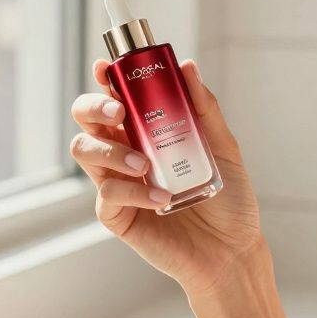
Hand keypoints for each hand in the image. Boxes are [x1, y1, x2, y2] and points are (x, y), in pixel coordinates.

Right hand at [69, 58, 263, 295]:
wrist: (231, 250)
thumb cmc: (228, 200)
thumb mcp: (223, 147)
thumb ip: (204, 108)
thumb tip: (186, 67)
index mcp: (147, 130)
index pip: (116, 97)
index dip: (105, 79)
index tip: (105, 68)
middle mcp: (126, 151)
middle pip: (87, 118)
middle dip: (94, 107)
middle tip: (119, 113)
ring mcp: (118, 182)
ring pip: (84, 150)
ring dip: (111, 150)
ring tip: (144, 164)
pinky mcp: (116, 213)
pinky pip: (108, 193)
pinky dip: (133, 191)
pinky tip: (161, 198)